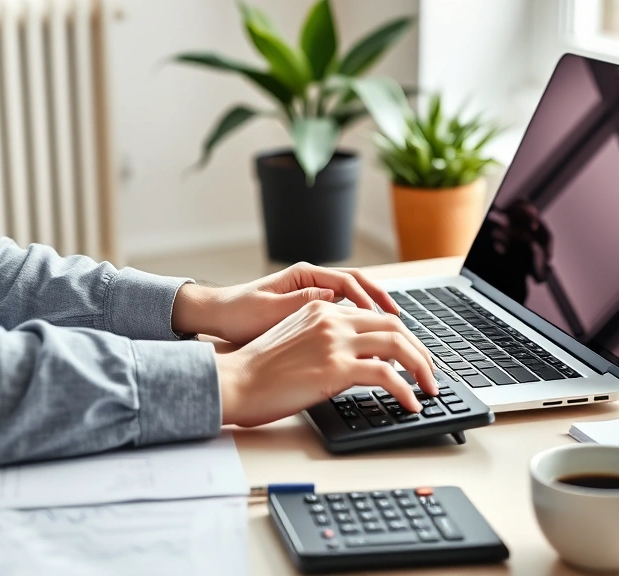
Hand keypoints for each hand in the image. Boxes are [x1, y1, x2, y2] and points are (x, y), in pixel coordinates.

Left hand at [171, 262, 399, 343]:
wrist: (217, 317)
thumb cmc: (238, 314)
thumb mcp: (268, 311)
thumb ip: (301, 303)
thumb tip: (333, 296)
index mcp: (304, 276)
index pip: (348, 282)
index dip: (370, 299)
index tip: (384, 317)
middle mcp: (311, 280)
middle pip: (358, 285)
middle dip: (382, 301)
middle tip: (401, 321)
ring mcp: (311, 293)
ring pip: (353, 298)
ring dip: (373, 311)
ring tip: (393, 330)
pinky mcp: (309, 309)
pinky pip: (342, 311)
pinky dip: (358, 320)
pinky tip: (368, 338)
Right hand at [216, 300, 437, 427]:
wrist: (234, 382)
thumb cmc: (256, 371)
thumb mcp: (294, 340)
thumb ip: (324, 340)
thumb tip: (353, 360)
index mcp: (322, 309)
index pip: (376, 317)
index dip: (402, 338)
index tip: (413, 357)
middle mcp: (332, 318)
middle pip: (395, 327)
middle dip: (419, 352)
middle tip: (429, 373)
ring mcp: (335, 341)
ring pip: (398, 346)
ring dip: (421, 369)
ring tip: (429, 389)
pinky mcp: (336, 367)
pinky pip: (386, 375)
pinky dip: (406, 390)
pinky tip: (411, 403)